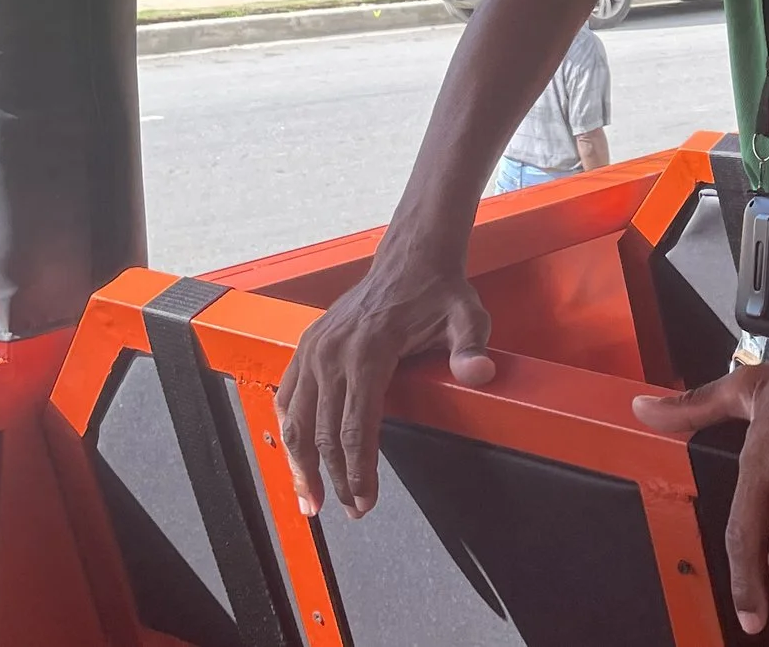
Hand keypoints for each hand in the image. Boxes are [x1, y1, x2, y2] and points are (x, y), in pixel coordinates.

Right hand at [277, 260, 493, 517]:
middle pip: (325, 432)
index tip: (364, 503)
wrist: (410, 257)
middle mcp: (333, 351)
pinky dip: (289, 430)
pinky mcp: (306, 344)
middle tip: (350, 510)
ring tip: (312, 501)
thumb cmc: (439, 292)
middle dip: (335, 478)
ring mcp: (315, 347)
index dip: (359, 471)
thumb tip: (480, 374)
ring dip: (301, 464)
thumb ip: (470, 347)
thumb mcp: (467, 316)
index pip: (357, 427)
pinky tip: (296, 457)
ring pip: (297, 419)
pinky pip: (288, 395)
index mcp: (369, 351)